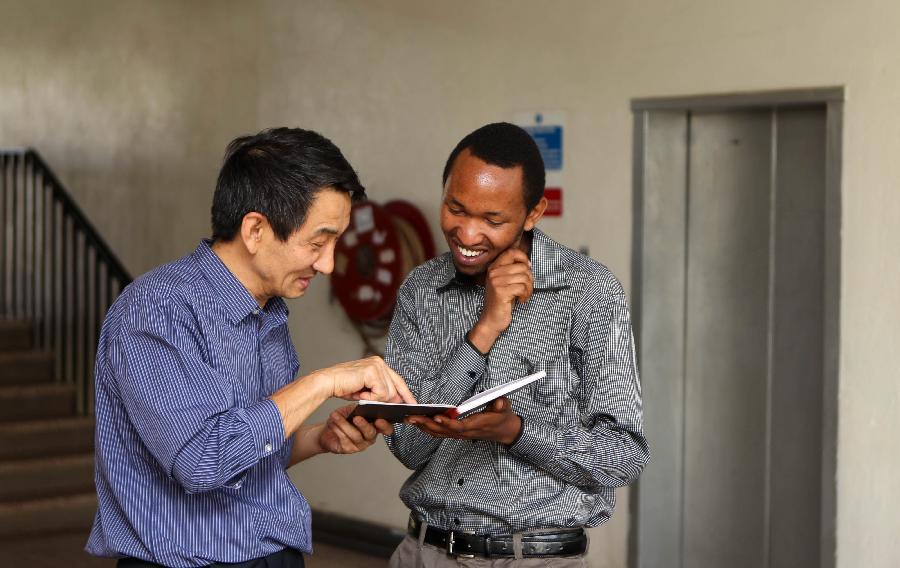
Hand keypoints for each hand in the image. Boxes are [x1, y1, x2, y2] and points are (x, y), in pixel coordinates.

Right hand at [319, 356, 416, 403]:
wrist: (326, 382)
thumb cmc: (343, 386)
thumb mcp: (367, 391)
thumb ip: (382, 393)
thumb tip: (398, 401)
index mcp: (378, 364)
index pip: (398, 380)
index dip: (406, 394)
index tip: (413, 405)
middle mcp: (379, 362)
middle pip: (395, 388)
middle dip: (389, 400)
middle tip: (374, 403)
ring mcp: (376, 365)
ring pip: (388, 393)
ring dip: (374, 399)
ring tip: (360, 395)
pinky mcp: (372, 371)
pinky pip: (381, 393)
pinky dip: (371, 398)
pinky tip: (360, 394)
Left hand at [319, 404, 393, 453]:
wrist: (327, 430)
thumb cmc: (343, 419)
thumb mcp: (351, 410)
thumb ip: (359, 408)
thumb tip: (363, 405)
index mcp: (375, 426)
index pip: (386, 428)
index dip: (385, 426)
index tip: (379, 420)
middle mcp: (370, 437)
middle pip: (371, 433)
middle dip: (363, 425)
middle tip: (356, 418)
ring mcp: (360, 445)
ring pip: (355, 436)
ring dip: (344, 425)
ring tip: (335, 416)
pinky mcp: (349, 449)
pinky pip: (345, 440)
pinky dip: (338, 430)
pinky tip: (333, 423)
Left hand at [405, 397, 522, 444]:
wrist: (504, 431)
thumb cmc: (503, 417)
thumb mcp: (505, 408)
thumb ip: (501, 404)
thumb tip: (499, 403)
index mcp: (476, 425)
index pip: (459, 426)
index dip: (447, 423)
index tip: (436, 416)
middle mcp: (466, 432)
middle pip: (444, 431)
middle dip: (427, 424)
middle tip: (412, 417)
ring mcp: (461, 434)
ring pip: (440, 433)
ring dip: (424, 427)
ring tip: (410, 419)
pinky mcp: (458, 433)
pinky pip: (441, 433)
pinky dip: (429, 428)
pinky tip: (419, 423)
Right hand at [469, 249, 532, 352]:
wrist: (491, 320)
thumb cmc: (502, 302)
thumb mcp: (505, 282)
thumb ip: (512, 271)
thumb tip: (528, 264)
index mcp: (494, 267)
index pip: (512, 252)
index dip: (524, 258)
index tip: (528, 268)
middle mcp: (493, 272)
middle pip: (522, 267)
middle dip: (530, 279)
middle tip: (527, 288)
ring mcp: (496, 282)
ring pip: (524, 277)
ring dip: (529, 289)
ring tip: (524, 295)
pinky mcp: (501, 292)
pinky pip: (522, 288)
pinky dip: (526, 295)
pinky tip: (521, 300)